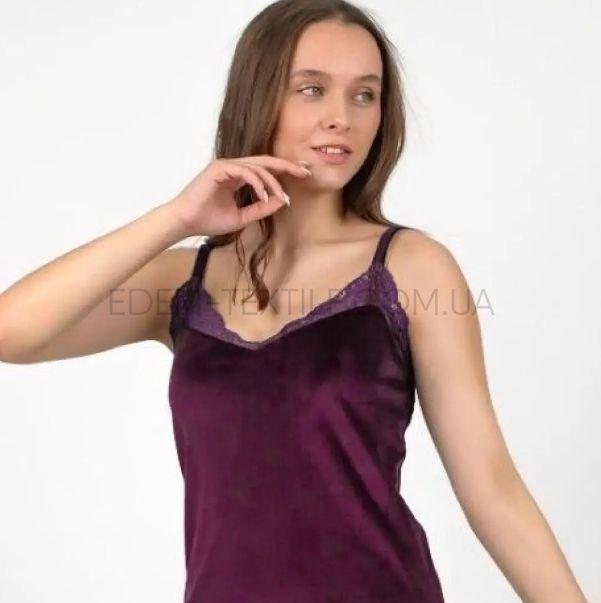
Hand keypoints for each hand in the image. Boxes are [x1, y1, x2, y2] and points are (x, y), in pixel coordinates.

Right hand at [167, 155, 311, 236]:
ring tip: (282, 196)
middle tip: (306, 171)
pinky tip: (264, 196)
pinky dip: (258, 183)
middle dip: (287, 165)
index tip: (303, 173)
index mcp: (238, 176)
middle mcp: (233, 167)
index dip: (284, 170)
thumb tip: (281, 201)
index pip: (265, 169)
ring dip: (273, 182)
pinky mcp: (219, 169)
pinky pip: (245, 172)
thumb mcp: (242, 217)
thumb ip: (260, 208)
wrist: (185, 222)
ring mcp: (226, 166)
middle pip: (266, 161)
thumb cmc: (208, 220)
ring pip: (258, 167)